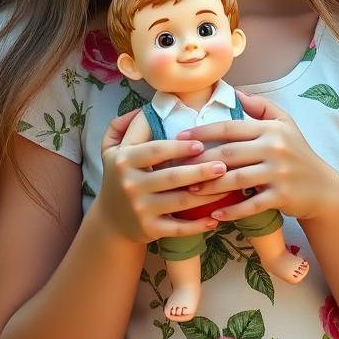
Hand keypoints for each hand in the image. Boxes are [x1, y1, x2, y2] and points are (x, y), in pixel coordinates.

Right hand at [97, 108, 228, 244]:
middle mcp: (130, 184)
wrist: (111, 221)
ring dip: (207, 195)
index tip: (201, 144)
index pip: (155, 150)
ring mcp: (140, 209)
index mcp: (124, 160)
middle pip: (172, 176)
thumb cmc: (118, 177)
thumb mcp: (111, 149)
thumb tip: (147, 108)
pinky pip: (178, 228)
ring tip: (228, 186)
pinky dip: (198, 226)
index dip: (179, 147)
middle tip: (223, 165)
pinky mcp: (149, 230)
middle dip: (200, 170)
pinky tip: (215, 219)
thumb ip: (124, 125)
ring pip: (180, 201)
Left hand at [175, 90, 338, 222]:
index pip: (229, 127)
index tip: (179, 137)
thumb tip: (236, 93)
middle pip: (228, 153)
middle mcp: (274, 148)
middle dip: (200, 160)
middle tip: (177, 167)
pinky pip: (252, 204)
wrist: (323, 188)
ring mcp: (279, 173)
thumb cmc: (299, 154)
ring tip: (191, 190)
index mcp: (270, 129)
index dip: (202, 131)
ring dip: (211, 186)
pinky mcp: (282, 196)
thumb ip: (262, 107)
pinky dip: (232, 210)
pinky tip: (215, 214)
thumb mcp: (286, 124)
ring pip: (237, 179)